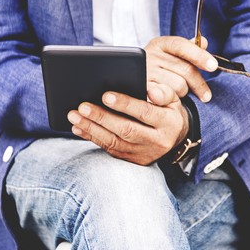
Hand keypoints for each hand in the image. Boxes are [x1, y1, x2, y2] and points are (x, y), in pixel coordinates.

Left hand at [68, 83, 189, 164]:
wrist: (175, 138)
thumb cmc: (168, 110)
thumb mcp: (173, 99)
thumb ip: (163, 92)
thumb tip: (149, 90)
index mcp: (169, 123)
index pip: (145, 112)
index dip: (125, 104)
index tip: (105, 95)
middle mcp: (157, 142)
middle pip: (126, 130)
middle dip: (102, 117)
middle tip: (82, 106)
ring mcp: (143, 154)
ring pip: (114, 142)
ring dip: (91, 128)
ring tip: (74, 116)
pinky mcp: (132, 160)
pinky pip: (109, 149)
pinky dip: (92, 137)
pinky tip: (78, 127)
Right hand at [144, 35, 217, 102]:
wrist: (128, 82)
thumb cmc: (157, 68)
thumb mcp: (170, 54)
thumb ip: (189, 49)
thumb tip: (204, 42)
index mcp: (160, 44)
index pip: (182, 46)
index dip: (199, 55)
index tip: (213, 66)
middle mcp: (151, 55)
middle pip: (185, 69)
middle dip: (198, 84)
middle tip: (205, 94)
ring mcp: (146, 73)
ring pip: (179, 85)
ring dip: (183, 93)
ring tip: (179, 94)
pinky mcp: (143, 90)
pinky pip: (168, 97)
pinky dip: (174, 101)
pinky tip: (174, 101)